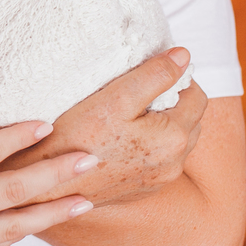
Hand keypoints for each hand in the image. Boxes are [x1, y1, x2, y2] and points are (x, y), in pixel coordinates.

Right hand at [21, 47, 207, 207]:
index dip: (176, 79)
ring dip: (161, 124)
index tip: (148, 72)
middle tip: (136, 90)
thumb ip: (154, 75)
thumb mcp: (115, 97)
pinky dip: (148, 145)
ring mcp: (158, 181)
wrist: (49, 184)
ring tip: (127, 113)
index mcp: (174, 139)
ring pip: (175, 142)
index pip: (197, 97)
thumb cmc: (77, 138)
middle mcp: (173, 165)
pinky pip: (157, 161)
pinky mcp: (141, 190)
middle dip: (172, 101)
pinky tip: (119, 138)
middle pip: (190, 120)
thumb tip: (184, 56)